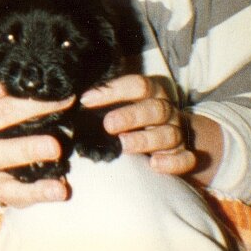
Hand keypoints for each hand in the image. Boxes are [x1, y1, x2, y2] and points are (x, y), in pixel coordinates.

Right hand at [0, 74, 74, 206]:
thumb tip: (1, 89)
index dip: (31, 106)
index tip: (61, 100)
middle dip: (28, 150)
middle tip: (55, 146)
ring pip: (4, 185)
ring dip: (33, 187)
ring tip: (58, 187)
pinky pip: (12, 198)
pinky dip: (34, 197)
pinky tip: (56, 191)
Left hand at [80, 74, 195, 174]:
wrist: (167, 138)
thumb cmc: (131, 117)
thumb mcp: (117, 103)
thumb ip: (99, 100)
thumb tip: (65, 98)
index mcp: (151, 92)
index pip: (138, 85)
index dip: (113, 91)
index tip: (86, 100)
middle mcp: (166, 110)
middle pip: (156, 109)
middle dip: (131, 116)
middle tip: (107, 125)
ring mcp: (177, 132)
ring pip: (169, 134)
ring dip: (146, 140)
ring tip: (123, 146)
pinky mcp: (183, 155)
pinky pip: (185, 158)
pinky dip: (172, 162)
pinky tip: (154, 165)